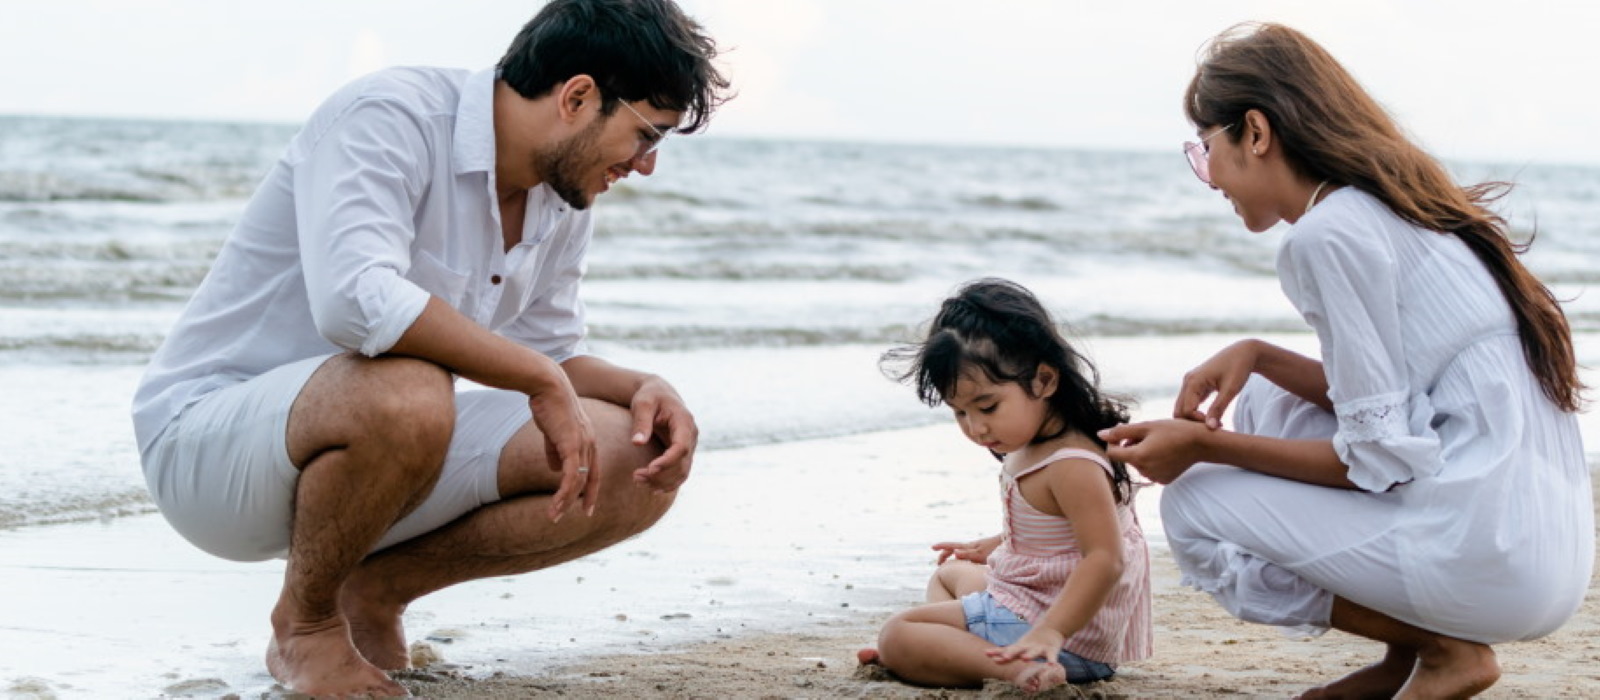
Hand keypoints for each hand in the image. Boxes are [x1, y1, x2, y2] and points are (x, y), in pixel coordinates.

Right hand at [528, 382, 597, 520]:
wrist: (547, 385)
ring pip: (578, 480)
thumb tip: (556, 470)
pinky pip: (570, 474)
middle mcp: (590, 444)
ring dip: (566, 500)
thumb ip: (556, 450)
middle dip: (583, 499)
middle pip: (590, 478)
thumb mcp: (553, 431)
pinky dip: (564, 491)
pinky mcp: (571, 444)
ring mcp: (582, 444)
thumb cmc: (548, 404)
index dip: (590, 489)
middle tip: (577, 516)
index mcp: (588, 440)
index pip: (594, 470)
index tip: (587, 506)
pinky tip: (556, 503)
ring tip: (554, 515)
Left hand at [627, 376, 697, 492]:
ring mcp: (689, 446)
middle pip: (682, 463)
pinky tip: (652, 488)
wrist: (658, 393)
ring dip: (662, 481)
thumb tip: (637, 443)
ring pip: (682, 472)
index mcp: (684, 422)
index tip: (650, 469)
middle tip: (636, 476)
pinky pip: (680, 472)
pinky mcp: (682, 453)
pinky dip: (668, 482)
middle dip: (661, 474)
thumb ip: (641, 422)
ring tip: (638, 481)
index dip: (668, 461)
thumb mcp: (642, 404)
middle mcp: (691, 436)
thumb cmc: (649, 396)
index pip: (682, 447)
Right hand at [932, 535, 999, 564]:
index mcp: (968, 547)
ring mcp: (977, 548)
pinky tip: (966, 564)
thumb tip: (954, 553)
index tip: (932, 547)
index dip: (941, 547)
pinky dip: (962, 558)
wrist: (1009, 544)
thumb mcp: (981, 554)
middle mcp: (971, 546)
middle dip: (945, 554)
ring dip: (953, 556)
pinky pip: (968, 555)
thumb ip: (968, 554)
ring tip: (950, 564)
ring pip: (961, 551)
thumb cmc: (996, 550)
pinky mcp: (983, 552)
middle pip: (954, 548)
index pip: (951, 546)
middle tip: (939, 563)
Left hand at [986, 626, 1065, 665]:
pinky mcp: (1051, 649)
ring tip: (1025, 658)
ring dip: (1030, 655)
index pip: (1007, 650)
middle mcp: (1028, 647)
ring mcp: (1040, 648)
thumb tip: (990, 657)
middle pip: (1018, 649)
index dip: (998, 653)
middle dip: (1011, 653)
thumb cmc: (1032, 642)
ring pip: (1034, 652)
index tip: (987, 654)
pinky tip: (1051, 665)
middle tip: (1004, 657)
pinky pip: (1051, 656)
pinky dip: (1052, 660)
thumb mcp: (1019, 646)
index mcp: (1020, 647)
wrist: (1051, 628)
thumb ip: (1006, 652)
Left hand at [1099, 420, 1212, 483]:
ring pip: (1138, 464)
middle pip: (1126, 458)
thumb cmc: (1173, 431)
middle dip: (1130, 445)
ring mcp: (1154, 478)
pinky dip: (1152, 461)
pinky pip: (1150, 470)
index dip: (1114, 442)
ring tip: (1158, 442)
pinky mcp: (1163, 481)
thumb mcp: (1146, 426)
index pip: (1112, 453)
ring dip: (1141, 453)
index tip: (1124, 433)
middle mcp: (1144, 471)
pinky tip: (1165, 452)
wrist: (1201, 443)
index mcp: (1138, 457)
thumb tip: (1100, 434)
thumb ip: (1121, 431)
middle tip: (1147, 434)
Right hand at [1175, 340, 1258, 428]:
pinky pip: (1189, 403)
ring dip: (1195, 418)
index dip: (1199, 422)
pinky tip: (1213, 418)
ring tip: (1216, 423)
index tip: (1218, 425)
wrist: (1243, 352)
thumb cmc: (1238, 368)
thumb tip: (1210, 428)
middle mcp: (1187, 381)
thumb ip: (1219, 409)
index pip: (1186, 410)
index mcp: (1193, 381)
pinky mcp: (1195, 385)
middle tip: (1214, 427)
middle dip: (1193, 422)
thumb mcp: (1230, 390)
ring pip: (1183, 408)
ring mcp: (1190, 382)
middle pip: (1179, 410)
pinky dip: (1197, 413)